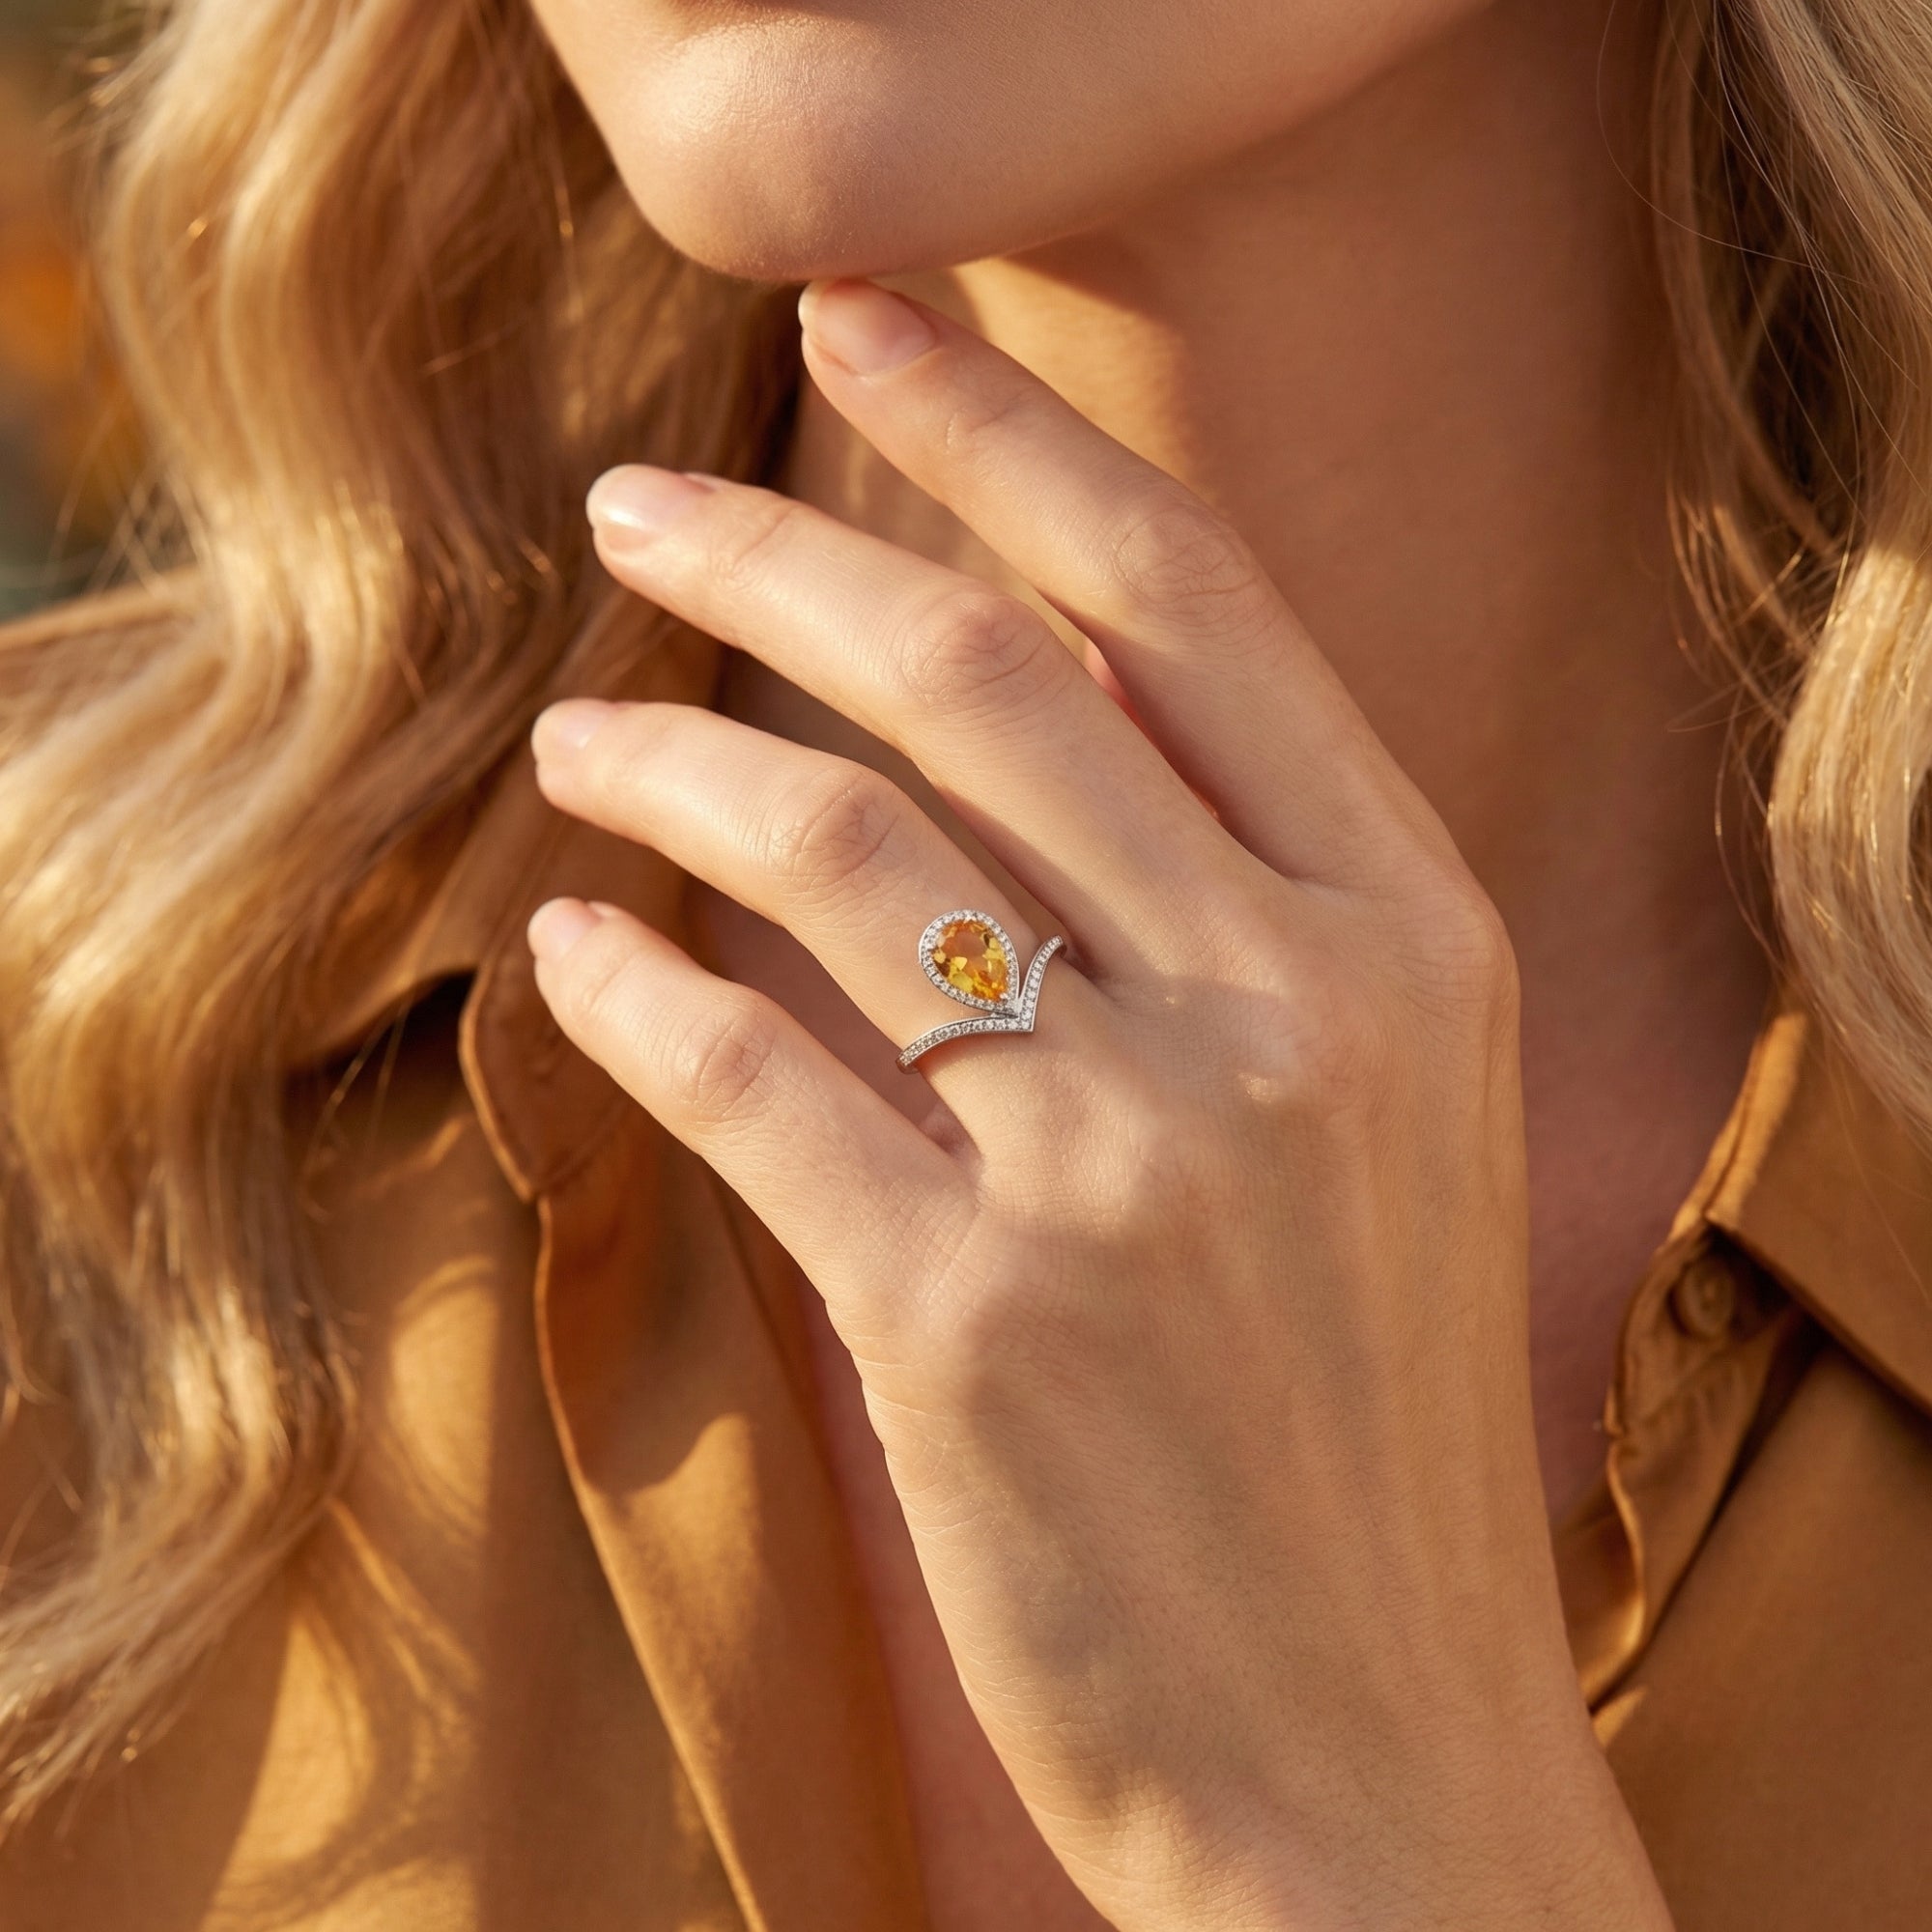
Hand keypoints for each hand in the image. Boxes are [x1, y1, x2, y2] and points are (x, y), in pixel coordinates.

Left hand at [525, 279, 1669, 1930]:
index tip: (864, 326)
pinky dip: (634, 991)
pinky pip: (755, 1075)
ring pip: (844, 852)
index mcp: (1409, 935)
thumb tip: (1009, 709)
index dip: (1007, 432)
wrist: (1376, 1745)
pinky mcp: (978, 1323)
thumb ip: (1239, 904)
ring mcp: (1142, 1166)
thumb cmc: (1359, 1420)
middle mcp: (1295, 1011)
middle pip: (986, 674)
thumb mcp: (1382, 1118)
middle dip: (782, 549)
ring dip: (672, 769)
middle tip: (640, 507)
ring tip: (582, 747)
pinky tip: (573, 954)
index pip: (1190, 597)